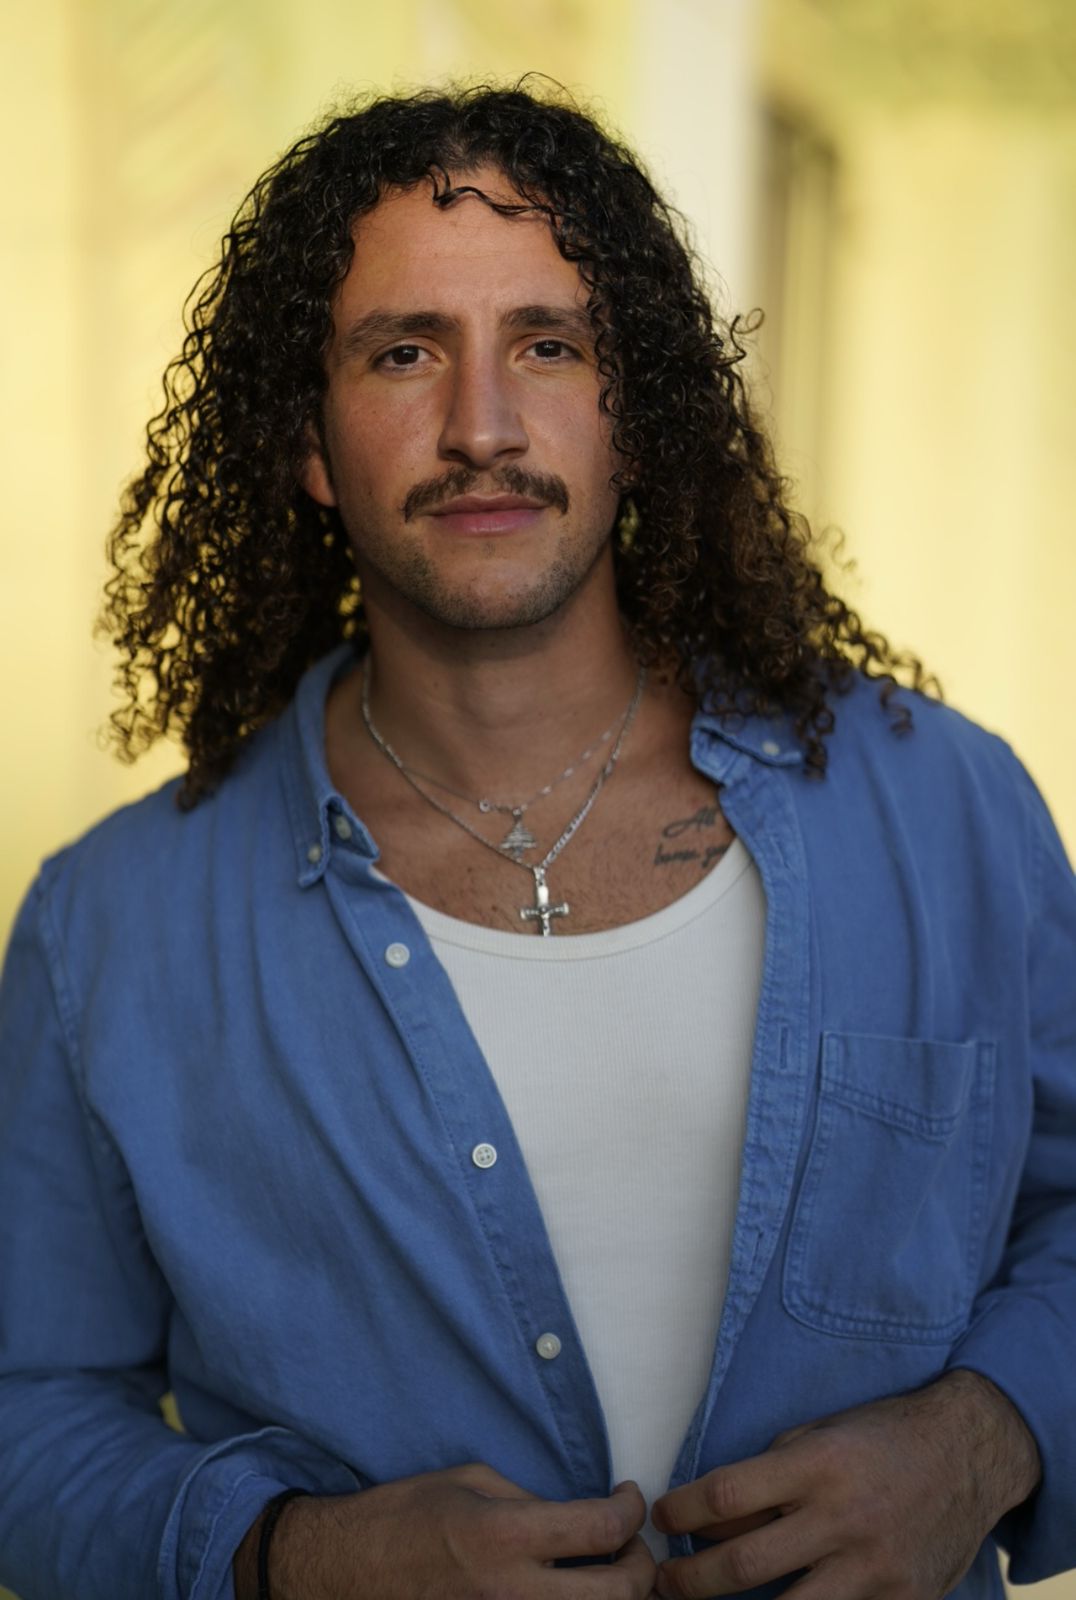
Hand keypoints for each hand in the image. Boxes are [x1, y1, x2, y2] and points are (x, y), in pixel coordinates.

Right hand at [234, 1463, 656, 1599]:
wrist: (343, 1573)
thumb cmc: (403, 1516)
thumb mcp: (468, 1482)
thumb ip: (530, 1502)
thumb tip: (577, 1518)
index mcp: (505, 1536)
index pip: (603, 1528)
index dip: (632, 1510)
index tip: (629, 1497)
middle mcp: (513, 1593)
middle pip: (619, 1592)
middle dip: (642, 1565)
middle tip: (633, 1544)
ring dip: (615, 1598)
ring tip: (610, 1576)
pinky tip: (570, 1596)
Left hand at [650, 1371, 1040, 1598]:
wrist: (967, 1454)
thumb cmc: (881, 1436)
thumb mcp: (819, 1433)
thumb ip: (769, 1476)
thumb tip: (707, 1521)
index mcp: (817, 1465)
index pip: (726, 1496)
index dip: (680, 1512)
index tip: (659, 1519)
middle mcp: (843, 1519)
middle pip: (743, 1566)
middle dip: (690, 1580)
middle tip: (661, 1582)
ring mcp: (874, 1569)